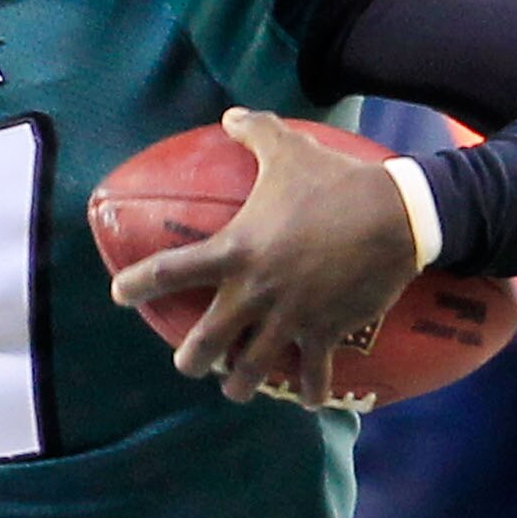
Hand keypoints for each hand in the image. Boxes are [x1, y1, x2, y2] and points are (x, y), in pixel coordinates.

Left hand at [109, 108, 417, 407]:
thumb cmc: (336, 182)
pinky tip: (310, 401)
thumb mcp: (290, 149)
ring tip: (236, 387)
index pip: (170, 270)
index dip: (138, 284)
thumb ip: (254, 132)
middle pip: (204, 344)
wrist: (396, 214)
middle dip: (191, 361)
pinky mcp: (325, 332)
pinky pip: (314, 375)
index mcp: (236, 250)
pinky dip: (312, 392)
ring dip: (240, 384)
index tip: (120, 295)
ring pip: (251, 372)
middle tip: (189, 363)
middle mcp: (254, 292)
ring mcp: (289, 318)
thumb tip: (230, 116)